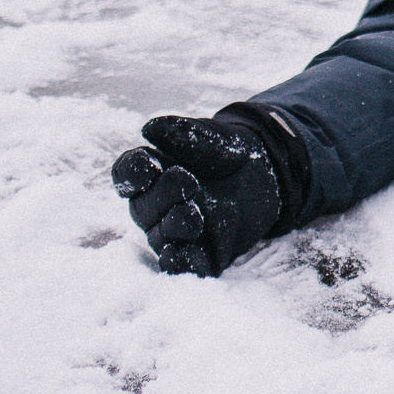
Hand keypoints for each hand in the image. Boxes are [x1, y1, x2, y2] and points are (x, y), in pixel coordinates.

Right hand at [112, 115, 285, 275]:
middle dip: (163, 196)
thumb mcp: (213, 137)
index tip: (148, 165)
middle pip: (144, 208)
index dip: (132, 174)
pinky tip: (186, 258)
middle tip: (189, 181)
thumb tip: (149, 128)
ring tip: (194, 217)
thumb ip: (183, 132)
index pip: (128, 176)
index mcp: (152, 173)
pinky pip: (185, 265)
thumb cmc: (227, 152)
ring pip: (162, 238)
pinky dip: (182, 265)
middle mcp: (157, 206)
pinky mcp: (202, 253)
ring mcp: (177, 232)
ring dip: (174, 229)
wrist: (266, 174)